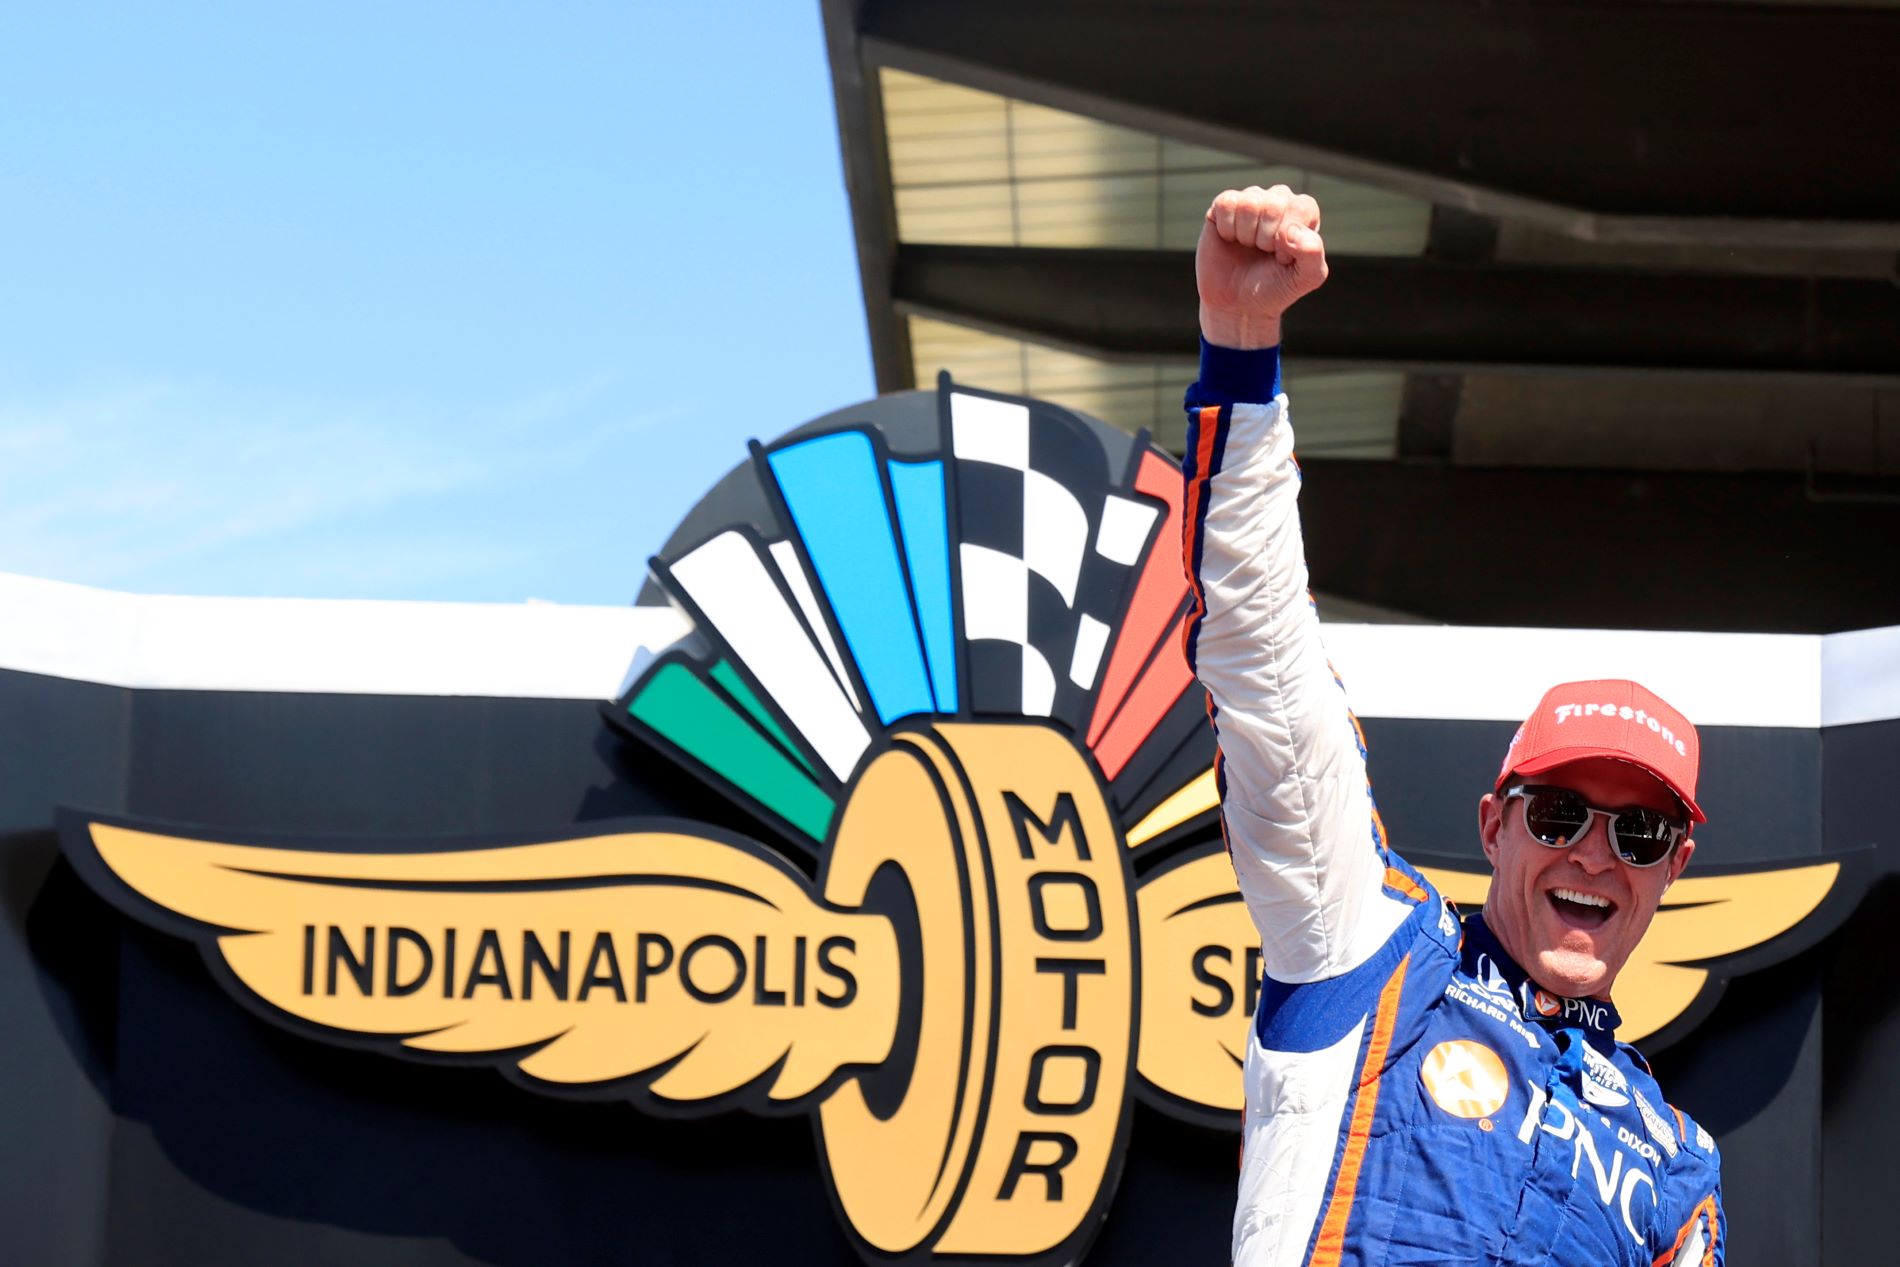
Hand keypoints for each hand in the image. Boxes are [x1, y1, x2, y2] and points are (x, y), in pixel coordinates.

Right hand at [1197, 185, 1327, 348]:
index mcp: (1303, 211)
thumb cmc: (1276, 287)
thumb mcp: (1306, 278)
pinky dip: (1226, 228)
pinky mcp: (1224, 205)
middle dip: (1264, 239)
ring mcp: (1251, 200)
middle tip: (1262, 254)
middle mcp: (1279, 199)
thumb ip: (1312, 253)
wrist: (1238, 304)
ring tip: (1248, 247)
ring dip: (1245, 235)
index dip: (1287, 240)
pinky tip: (1230, 239)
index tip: (1282, 258)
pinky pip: (1226, 204)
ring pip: (1248, 204)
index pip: (1300, 209)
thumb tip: (1291, 231)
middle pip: (1273, 206)